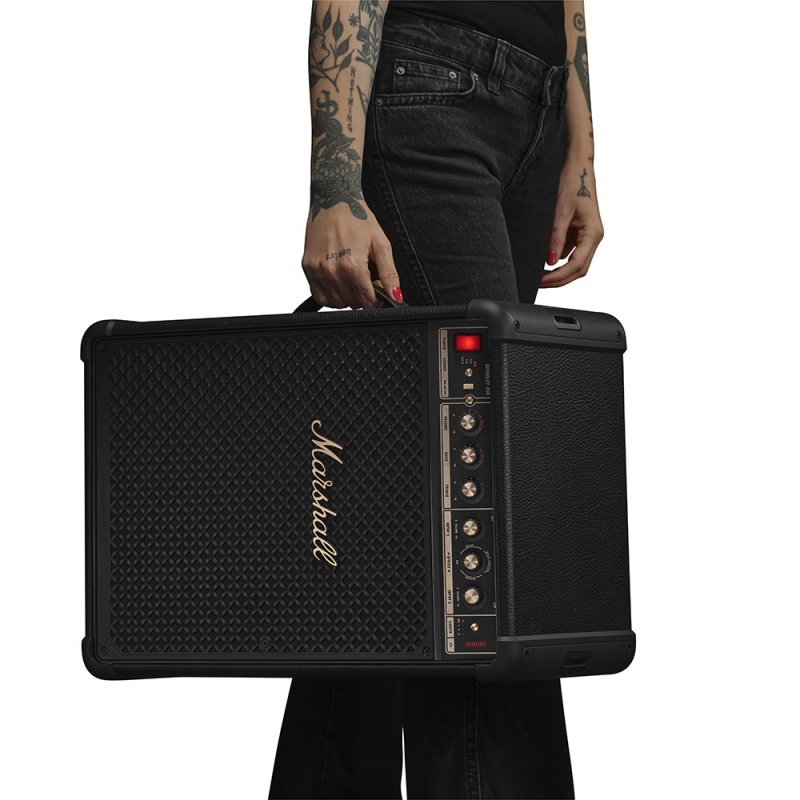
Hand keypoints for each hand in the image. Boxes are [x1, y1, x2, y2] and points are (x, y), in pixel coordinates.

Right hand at [301, 203, 402, 308]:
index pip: (367, 301)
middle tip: (366, 278)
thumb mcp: (380, 244)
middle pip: (352, 303)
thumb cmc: (357, 216)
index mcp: (352, 265)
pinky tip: (338, 279)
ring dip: (347, 296)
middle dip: (363, 296)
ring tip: (351, 276)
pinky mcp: (307, 267)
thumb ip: (389, 273)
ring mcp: (317, 270)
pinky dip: (330, 294)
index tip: (378, 287)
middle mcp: (331, 270)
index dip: (377, 298)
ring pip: (335, 303)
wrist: (333, 198)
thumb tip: (396, 296)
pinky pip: (319, 295)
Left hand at [540, 154, 603, 287]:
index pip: (577, 265)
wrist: (577, 165)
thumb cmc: (572, 182)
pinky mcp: (578, 233)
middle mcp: (593, 237)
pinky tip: (542, 261)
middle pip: (578, 270)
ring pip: (574, 264)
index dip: (559, 277)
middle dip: (558, 279)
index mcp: (594, 233)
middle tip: (537, 282)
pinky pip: (569, 253)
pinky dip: (556, 261)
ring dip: (558, 272)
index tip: (541, 281)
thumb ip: (556, 236)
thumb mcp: (560, 210)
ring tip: (537, 274)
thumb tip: (550, 261)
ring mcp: (586, 236)